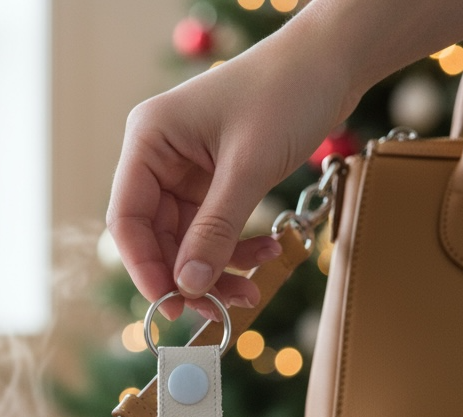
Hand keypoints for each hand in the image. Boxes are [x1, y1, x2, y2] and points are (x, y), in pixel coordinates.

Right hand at [106, 34, 349, 320]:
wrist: (334, 60)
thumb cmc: (287, 90)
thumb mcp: (249, 166)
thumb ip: (215, 229)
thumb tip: (189, 286)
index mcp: (149, 141)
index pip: (128, 219)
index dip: (145, 267)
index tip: (170, 304)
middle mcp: (159, 157)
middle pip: (156, 236)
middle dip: (188, 275)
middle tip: (218, 310)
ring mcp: (186, 170)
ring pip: (187, 240)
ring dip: (217, 269)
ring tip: (250, 290)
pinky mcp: (215, 179)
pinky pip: (214, 229)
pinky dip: (236, 248)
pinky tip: (265, 253)